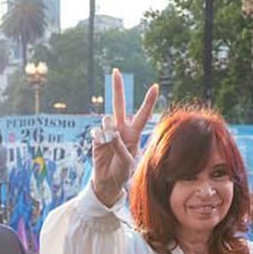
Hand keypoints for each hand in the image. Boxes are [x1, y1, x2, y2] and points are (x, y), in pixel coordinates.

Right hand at [91, 68, 158, 205]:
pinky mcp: (96, 138)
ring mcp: (108, 132)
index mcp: (133, 134)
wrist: (107, 182)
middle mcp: (121, 129)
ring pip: (107, 120)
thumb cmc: (123, 173)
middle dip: (118, 88)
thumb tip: (110, 134)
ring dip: (109, 130)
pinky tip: (102, 148)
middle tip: (115, 71)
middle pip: (120, 105)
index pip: (143, 115)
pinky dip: (100, 139)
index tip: (155, 86)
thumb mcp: (128, 163)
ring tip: (110, 145)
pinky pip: (97, 132)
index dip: (148, 101)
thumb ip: (121, 148)